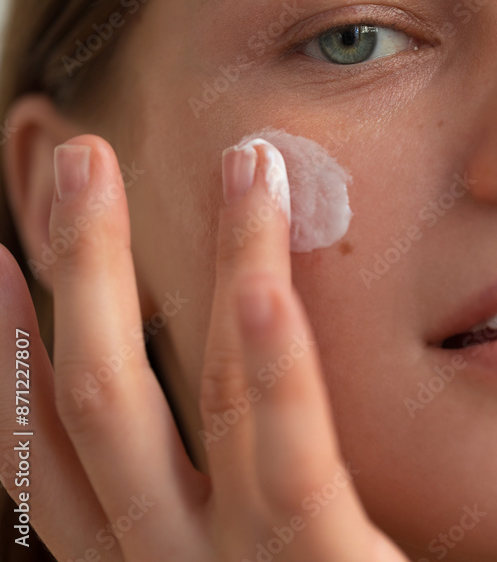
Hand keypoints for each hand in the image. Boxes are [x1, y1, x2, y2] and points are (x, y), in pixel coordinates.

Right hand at [0, 133, 408, 559]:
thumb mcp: (255, 555)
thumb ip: (233, 490)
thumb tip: (226, 375)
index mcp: (151, 556)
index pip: (55, 453)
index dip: (13, 356)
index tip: (2, 260)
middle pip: (102, 402)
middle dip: (83, 266)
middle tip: (81, 153)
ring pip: (206, 397)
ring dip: (223, 262)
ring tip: (243, 158)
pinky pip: (291, 464)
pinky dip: (275, 369)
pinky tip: (264, 286)